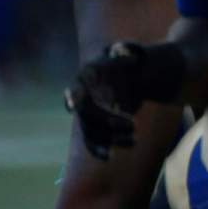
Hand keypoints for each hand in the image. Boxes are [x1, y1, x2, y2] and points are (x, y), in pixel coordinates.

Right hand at [64, 42, 147, 159]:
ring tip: (134, 140)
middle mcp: (80, 96)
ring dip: (109, 138)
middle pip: (89, 114)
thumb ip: (124, 53)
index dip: (74, 95)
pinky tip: (109, 156)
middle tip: (133, 125)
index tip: (74, 104)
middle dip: (109, 121)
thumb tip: (124, 52)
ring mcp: (85, 113)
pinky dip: (98, 149)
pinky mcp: (92, 126)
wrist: (129, 75)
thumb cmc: (126, 62)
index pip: (76, 87)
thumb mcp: (127, 55)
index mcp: (85, 77)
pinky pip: (91, 141)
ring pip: (91, 130)